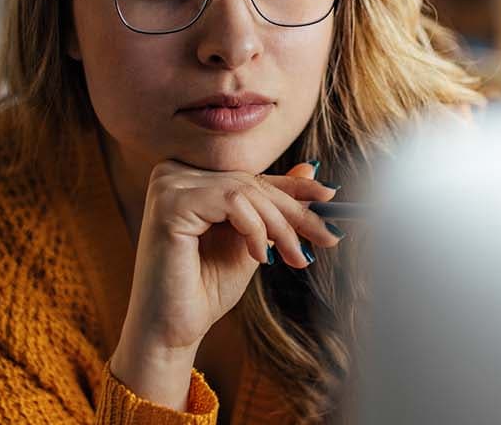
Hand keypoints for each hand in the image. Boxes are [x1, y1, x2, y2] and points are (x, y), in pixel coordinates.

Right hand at [109, 160, 340, 407]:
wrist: (171, 331)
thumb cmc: (204, 289)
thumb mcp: (252, 241)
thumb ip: (274, 207)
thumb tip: (312, 169)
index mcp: (190, 178)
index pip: (251, 178)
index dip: (294, 187)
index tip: (331, 196)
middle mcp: (174, 172)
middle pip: (252, 182)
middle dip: (295, 213)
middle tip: (328, 237)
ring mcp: (169, 184)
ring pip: (247, 190)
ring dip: (280, 226)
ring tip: (294, 257)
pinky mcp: (171, 202)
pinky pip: (232, 201)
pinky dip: (255, 229)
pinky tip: (260, 258)